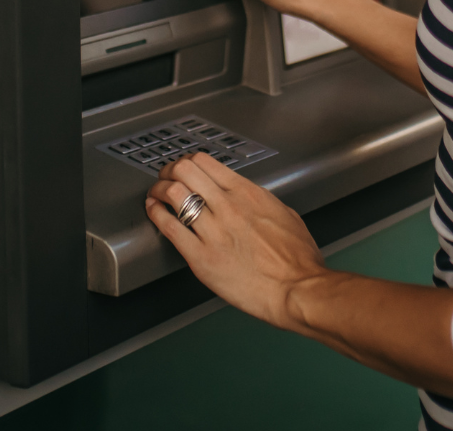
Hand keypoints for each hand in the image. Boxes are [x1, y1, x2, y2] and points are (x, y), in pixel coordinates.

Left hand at [145, 152, 329, 330]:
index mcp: (247, 193)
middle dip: (168, 171)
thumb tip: (249, 201)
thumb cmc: (298, 260)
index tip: (182, 169)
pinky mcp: (201, 257)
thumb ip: (261, 202)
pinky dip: (156, 215)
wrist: (297, 289)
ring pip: (173, 193)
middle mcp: (228, 206)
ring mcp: (213, 231)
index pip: (205, 162)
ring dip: (158, 191)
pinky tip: (154, 213)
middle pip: (184, 170)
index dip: (187, 162)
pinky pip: (169, 227)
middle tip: (164, 179)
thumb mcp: (285, 214)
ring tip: (155, 196)